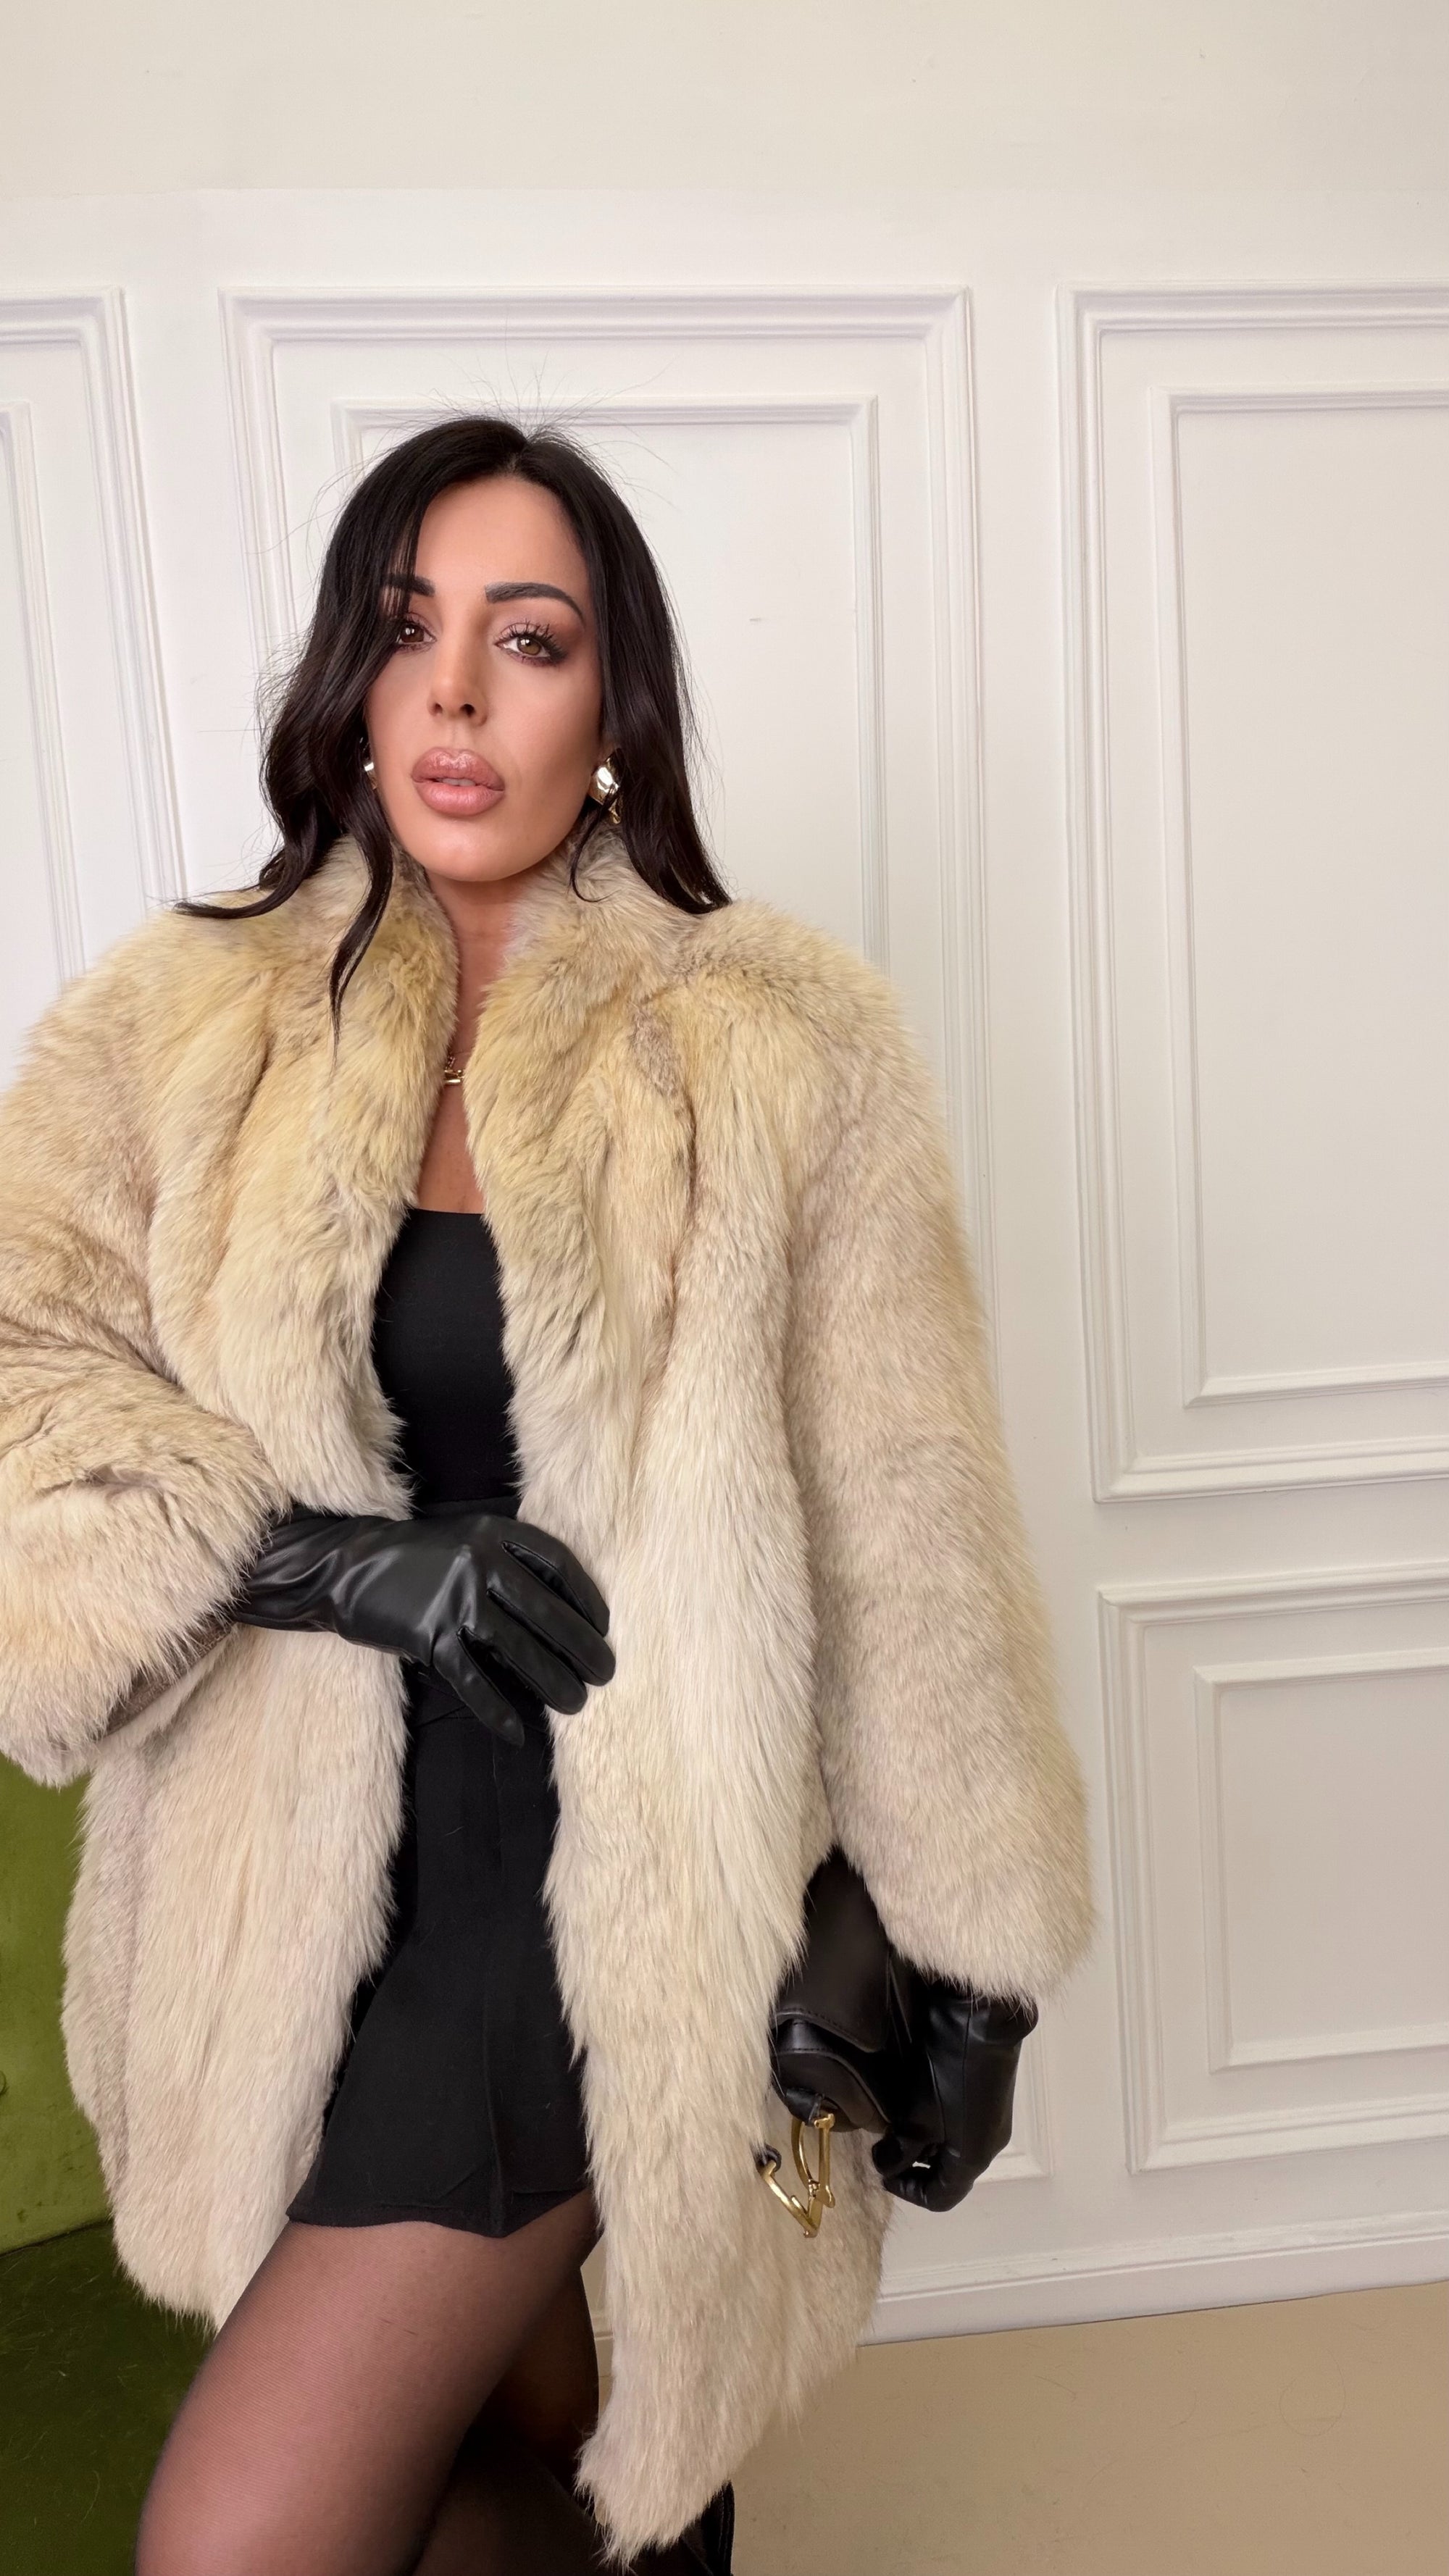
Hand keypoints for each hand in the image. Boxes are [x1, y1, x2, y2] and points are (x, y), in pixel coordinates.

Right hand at [230, 1506, 614, 1748]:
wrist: (346, 1566)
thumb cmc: (417, 1559)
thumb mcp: (466, 1540)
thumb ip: (508, 1565)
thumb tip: (565, 1616)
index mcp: (493, 1531)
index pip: (558, 1565)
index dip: (586, 1599)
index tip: (603, 1626)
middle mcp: (478, 1561)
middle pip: (546, 1612)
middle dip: (582, 1648)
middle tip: (605, 1674)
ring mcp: (452, 1598)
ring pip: (517, 1649)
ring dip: (552, 1681)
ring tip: (576, 1702)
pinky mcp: (427, 1635)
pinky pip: (472, 1680)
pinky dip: (497, 1710)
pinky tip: (518, 1731)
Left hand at [871, 1982, 1037, 2212]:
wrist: (981, 2018)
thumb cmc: (949, 2072)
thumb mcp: (917, 2114)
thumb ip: (899, 2147)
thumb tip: (885, 2167)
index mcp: (973, 2158)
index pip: (941, 2197)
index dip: (907, 2191)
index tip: (881, 2172)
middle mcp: (988, 2143)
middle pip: (948, 2172)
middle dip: (913, 2165)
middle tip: (884, 2146)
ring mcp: (990, 2117)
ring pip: (953, 2146)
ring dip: (923, 2142)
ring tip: (895, 2124)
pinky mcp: (987, 2094)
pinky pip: (959, 2124)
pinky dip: (936, 2123)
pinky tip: (914, 2103)